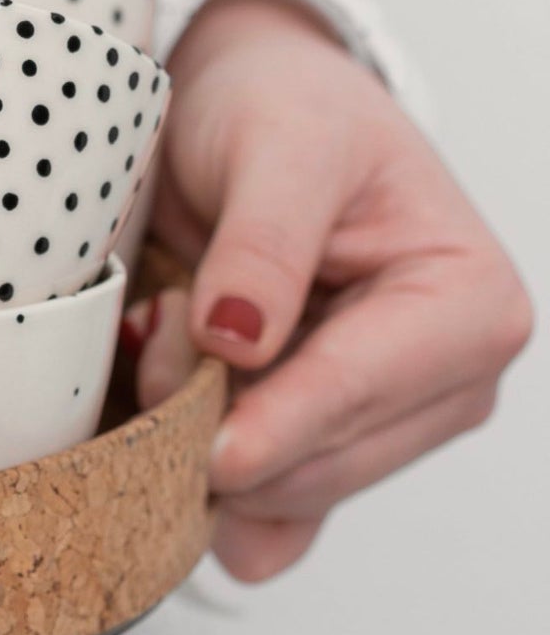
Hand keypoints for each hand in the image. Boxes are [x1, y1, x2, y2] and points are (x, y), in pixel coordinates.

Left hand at [134, 0, 531, 580]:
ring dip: (200, 434)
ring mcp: (391, 430)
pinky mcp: (328, 458)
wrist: (253, 109)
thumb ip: (263, 239)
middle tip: (164, 318)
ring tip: (175, 329)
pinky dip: (202, 494)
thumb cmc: (283, 109)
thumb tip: (239, 340)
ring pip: (280, 497)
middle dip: (218, 416)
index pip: (360, 391)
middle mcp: (450, 383)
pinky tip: (168, 425)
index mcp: (471, 304)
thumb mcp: (278, 141)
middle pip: (318, 464)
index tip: (208, 453)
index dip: (275, 424)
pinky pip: (265, 525)